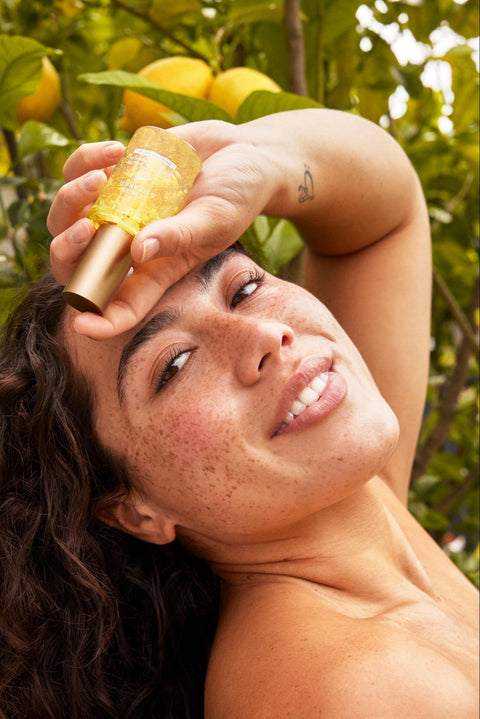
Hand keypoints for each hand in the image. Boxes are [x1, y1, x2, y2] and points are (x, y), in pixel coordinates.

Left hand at [48, 120, 278, 338]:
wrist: (241, 153)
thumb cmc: (238, 196)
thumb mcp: (216, 218)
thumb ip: (180, 235)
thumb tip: (138, 250)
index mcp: (157, 268)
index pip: (123, 305)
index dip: (99, 321)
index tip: (82, 323)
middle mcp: (130, 244)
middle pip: (77, 263)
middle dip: (67, 249)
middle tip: (87, 227)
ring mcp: (117, 210)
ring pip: (67, 217)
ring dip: (71, 198)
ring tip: (103, 175)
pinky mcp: (114, 175)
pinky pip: (78, 172)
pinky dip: (84, 160)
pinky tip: (114, 151)